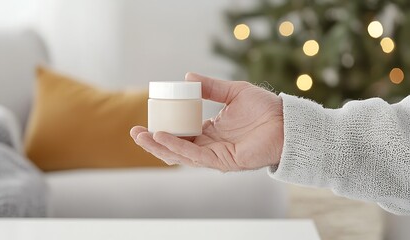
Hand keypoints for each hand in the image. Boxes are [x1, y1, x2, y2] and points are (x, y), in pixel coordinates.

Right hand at [130, 73, 283, 171]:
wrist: (286, 121)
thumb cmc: (264, 108)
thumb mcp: (233, 92)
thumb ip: (211, 87)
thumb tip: (187, 76)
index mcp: (210, 131)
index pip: (180, 134)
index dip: (162, 129)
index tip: (145, 119)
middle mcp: (209, 145)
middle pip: (175, 148)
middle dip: (153, 142)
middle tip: (135, 132)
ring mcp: (215, 155)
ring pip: (181, 155)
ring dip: (159, 146)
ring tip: (141, 136)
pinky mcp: (223, 161)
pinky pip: (195, 155)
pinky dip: (177, 146)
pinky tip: (162, 137)